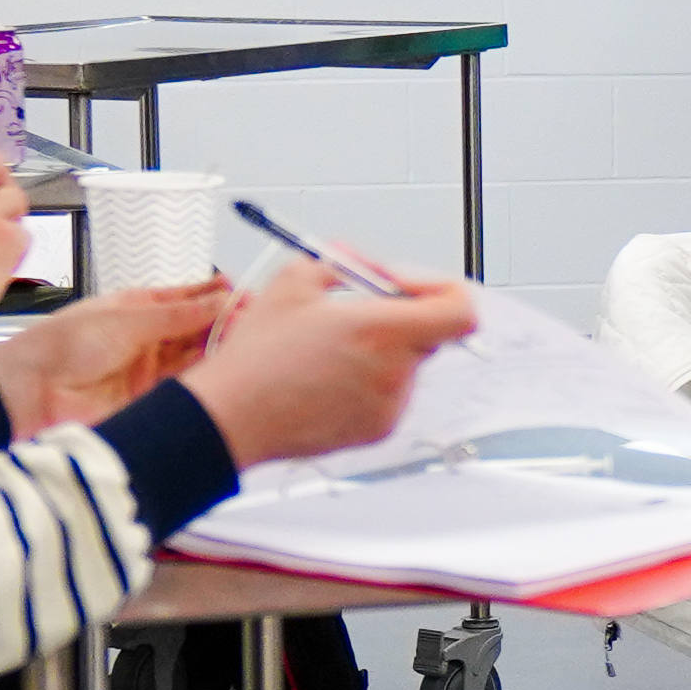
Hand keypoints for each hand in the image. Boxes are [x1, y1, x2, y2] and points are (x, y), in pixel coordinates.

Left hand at [0, 280, 230, 437]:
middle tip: (251, 317)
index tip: (242, 292)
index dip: (214, 294)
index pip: (186, 298)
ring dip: (219, 348)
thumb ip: (177, 314)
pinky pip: (188, 385)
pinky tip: (224, 367)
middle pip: (197, 328)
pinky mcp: (153, 399)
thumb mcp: (127, 318)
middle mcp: (148, 338)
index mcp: (137, 308)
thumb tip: (217, 299)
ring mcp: (152, 369)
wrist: (35, 392)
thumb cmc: (63, 345)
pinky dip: (207, 376)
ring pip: (196, 356)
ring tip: (244, 339)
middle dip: (224, 321)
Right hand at [181, 255, 482, 466]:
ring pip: (404, 364)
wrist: (230, 417)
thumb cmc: (256, 359)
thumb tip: (350, 259)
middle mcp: (395, 372)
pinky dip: (366, 380)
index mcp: (384, 331)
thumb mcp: (292, 282)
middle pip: (428, 333)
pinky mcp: (376, 430)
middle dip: (397, 313)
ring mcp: (389, 406)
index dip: (441, 291)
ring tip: (327, 345)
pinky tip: (324, 376)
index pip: (459, 311)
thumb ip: (336, 262)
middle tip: (357, 304)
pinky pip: (387, 394)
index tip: (406, 286)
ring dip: (378, 349)